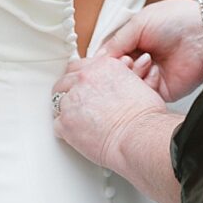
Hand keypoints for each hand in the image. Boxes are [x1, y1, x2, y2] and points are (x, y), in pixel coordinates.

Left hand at [52, 52, 168, 169]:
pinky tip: (78, 135)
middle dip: (70, 93)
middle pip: (64, 82)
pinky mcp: (66, 122)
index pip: (79, 66)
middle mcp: (84, 78)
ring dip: (68, 111)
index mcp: (102, 66)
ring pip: (58, 103)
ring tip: (80, 122)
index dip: (80, 80)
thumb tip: (126, 71)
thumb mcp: (138, 84)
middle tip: (78, 106)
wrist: (139, 137)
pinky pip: (58, 125)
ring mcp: (72, 100)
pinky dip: (66, 131)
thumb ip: (123, 75)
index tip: (83, 88)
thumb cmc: (144, 117)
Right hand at [98, 0, 202, 100]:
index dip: (103, 61)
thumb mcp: (139, 23)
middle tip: (125, 61)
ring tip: (142, 61)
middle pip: (116, 74)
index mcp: (132, 41)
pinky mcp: (161, 90)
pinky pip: (143, 95)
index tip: (100, 62)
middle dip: (117, 69)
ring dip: (131, 76)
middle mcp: (139, 59)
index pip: (109, 56)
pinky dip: (144, 84)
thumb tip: (97, 58)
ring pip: (128, 86)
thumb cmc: (177, 20)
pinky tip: (153, 70)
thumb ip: (117, 41)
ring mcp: (150, 76)